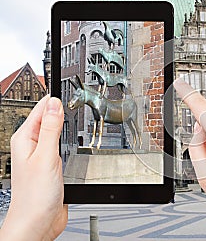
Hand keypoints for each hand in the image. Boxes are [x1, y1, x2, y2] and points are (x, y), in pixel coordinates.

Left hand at [0, 96, 67, 240]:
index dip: (56, 97)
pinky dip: (67, 136)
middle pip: (49, 117)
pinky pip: (60, 143)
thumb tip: (55, 103)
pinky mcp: (52, 163)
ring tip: (75, 110)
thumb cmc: (35, 195)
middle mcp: (33, 144)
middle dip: (62, 107)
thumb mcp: (46, 157)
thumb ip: (51, 129)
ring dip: (65, 121)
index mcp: (26, 138)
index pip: (42, 108)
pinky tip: (72, 135)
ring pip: (55, 129)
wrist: (38, 221)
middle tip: (78, 96)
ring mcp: (42, 153)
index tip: (69, 86)